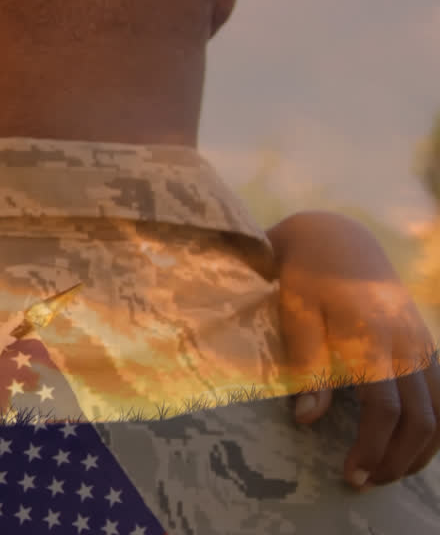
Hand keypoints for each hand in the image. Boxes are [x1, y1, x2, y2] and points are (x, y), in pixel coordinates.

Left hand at [269, 211, 439, 488]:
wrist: (335, 237)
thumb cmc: (304, 276)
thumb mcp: (294, 313)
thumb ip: (305, 364)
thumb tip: (307, 419)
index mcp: (371, 338)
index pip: (385, 409)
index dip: (371, 448)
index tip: (350, 475)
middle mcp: (406, 343)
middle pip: (421, 418)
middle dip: (397, 459)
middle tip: (364, 482)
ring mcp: (421, 342)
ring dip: (419, 449)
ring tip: (386, 472)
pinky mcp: (424, 342)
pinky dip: (435, 425)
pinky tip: (412, 445)